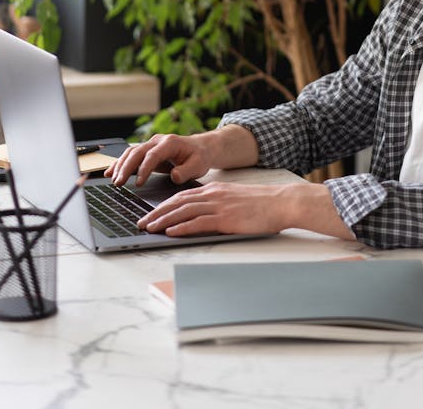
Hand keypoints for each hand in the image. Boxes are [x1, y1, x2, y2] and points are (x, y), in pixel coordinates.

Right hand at [105, 133, 213, 187]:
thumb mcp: (198, 165)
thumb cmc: (199, 157)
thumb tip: (175, 176)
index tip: (138, 184)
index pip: (153, 155)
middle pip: (137, 152)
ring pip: (131, 152)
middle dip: (126, 167)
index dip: (144, 169)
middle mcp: (158, 141)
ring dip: (120, 166)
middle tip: (118, 183)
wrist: (201, 148)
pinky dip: (120, 164)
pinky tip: (110, 172)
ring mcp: (151, 145)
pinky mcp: (147, 152)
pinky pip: (131, 156)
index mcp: (170, 143)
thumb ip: (187, 171)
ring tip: (113, 180)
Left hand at [136, 179, 354, 240]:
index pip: (181, 196)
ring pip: (183, 211)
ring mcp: (219, 206)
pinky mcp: (226, 218)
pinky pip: (199, 222)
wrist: (281, 202)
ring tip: (148, 228)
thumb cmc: (261, 204)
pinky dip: (182, 227)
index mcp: (214, 190)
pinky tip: (171, 232)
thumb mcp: (234, 199)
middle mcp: (212, 195)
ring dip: (163, 220)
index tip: (149, 214)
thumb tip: (199, 216)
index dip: (163, 206)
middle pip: (177, 203)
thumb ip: (216, 205)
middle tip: (141, 223)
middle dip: (156, 213)